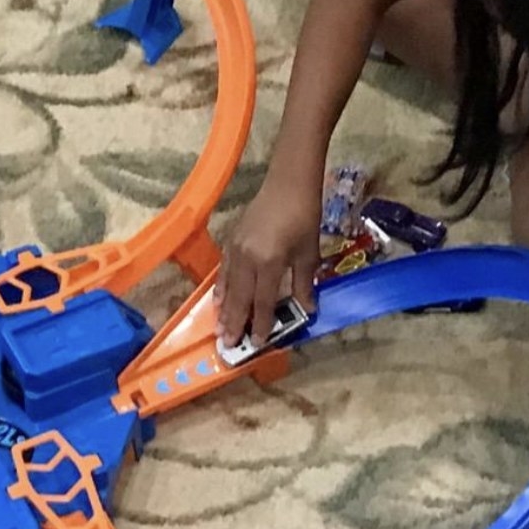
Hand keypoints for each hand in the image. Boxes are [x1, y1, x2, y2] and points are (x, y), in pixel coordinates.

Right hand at [216, 175, 321, 349]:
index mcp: (268, 262)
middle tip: (228, 345)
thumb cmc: (304, 216)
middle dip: (234, 323)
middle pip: (240, 298)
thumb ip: (304, 283)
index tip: (257, 343)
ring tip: (219, 329)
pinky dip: (221, 288)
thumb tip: (308, 309)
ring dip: (224, 309)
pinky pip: (223, 271)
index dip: (261, 324)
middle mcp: (247, 258)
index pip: (262, 301)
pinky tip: (219, 300)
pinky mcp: (231, 240)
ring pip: (228, 286)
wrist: (288, 183)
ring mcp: (235, 249)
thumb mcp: (309, 253)